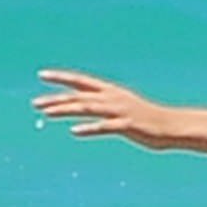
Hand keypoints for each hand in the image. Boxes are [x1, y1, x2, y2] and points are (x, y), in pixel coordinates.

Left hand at [34, 67, 179, 147]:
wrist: (171, 126)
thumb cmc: (145, 118)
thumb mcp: (121, 107)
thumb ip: (102, 106)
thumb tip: (84, 110)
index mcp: (110, 91)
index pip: (80, 81)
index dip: (61, 77)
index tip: (42, 75)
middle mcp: (112, 97)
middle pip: (79, 96)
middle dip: (56, 99)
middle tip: (35, 104)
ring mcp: (119, 111)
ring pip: (87, 108)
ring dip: (66, 110)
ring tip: (47, 114)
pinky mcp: (127, 125)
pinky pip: (105, 127)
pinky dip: (90, 128)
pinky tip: (75, 131)